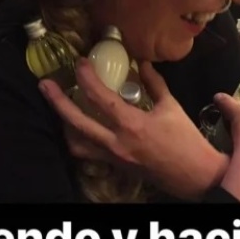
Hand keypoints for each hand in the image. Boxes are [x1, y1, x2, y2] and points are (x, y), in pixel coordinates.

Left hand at [39, 58, 228, 199]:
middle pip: (76, 123)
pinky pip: (88, 153)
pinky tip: (78, 127)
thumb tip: (141, 63)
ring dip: (64, 124)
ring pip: (76, 143)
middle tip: (44, 85)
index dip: (86, 78)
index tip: (79, 62)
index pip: (100, 98)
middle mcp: (116, 143)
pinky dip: (79, 139)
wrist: (195, 175)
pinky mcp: (115, 166)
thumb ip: (154, 84)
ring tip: (58, 107)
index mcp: (132, 125)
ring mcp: (113, 157)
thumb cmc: (186, 140)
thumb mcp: (171, 107)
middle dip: (57, 102)